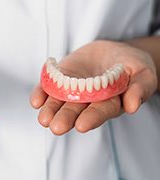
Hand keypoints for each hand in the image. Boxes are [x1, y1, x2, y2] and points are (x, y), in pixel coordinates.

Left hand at [30, 40, 156, 134]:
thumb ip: (139, 88)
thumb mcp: (142, 73)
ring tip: (44, 119)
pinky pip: (48, 87)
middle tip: (57, 127)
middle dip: (66, 119)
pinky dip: (41, 93)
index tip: (81, 125)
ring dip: (50, 110)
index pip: (99, 112)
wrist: (112, 52)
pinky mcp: (60, 79)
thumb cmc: (130, 65)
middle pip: (76, 111)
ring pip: (59, 102)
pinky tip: (36, 100)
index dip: (91, 118)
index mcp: (109, 103)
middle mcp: (87, 101)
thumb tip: (132, 106)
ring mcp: (71, 91)